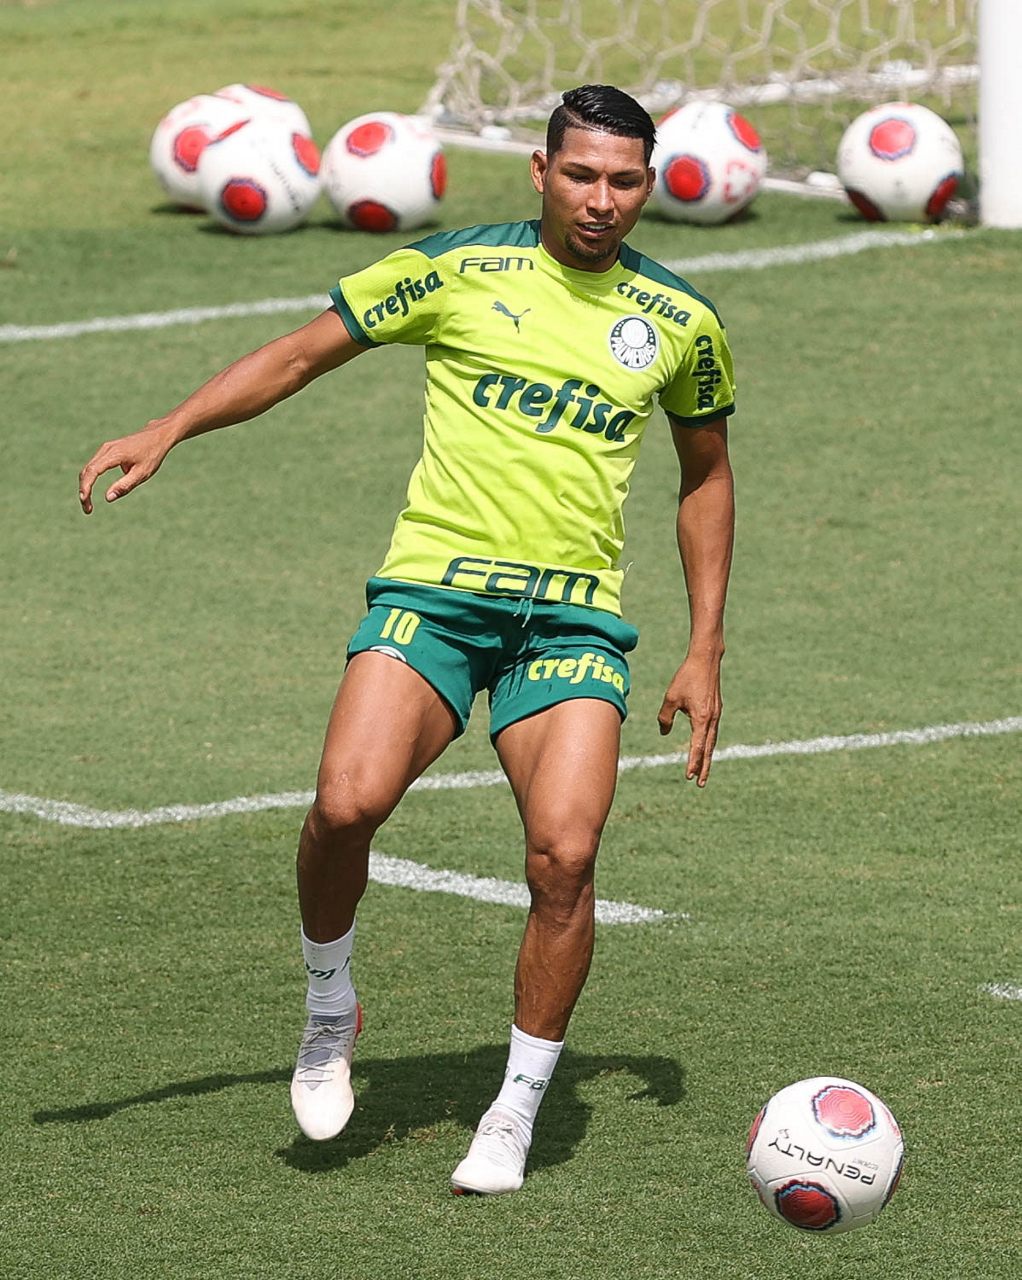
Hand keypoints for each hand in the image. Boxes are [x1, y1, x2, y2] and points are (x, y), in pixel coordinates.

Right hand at [78, 424, 172, 513]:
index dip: (86, 487)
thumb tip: (107, 498)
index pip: (93, 471)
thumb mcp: (142, 473)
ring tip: (88, 504)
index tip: (84, 501)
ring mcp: (105, 448)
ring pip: (88, 468)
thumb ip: (125, 486)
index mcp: (115, 454)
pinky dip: (90, 478)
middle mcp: (106, 449)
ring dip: (85, 485)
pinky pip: (94, 465)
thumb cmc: (152, 455)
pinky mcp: (107, 450)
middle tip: (87, 509)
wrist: (156, 436)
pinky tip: (90, 491)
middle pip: (87, 471)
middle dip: (84, 490)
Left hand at [656, 653, 722, 786]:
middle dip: (704, 767)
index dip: (693, 763)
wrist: (705, 660)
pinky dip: (708, 744)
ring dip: (707, 757)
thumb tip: (664, 732)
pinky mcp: (716, 709)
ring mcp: (716, 715)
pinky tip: (703, 747)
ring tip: (703, 771)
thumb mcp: (671, 698)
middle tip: (700, 784)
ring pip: (712, 742)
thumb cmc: (687, 677)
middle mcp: (712, 719)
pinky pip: (712, 732)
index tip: (689, 777)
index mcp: (702, 719)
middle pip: (708, 749)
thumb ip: (665, 717)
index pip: (697, 747)